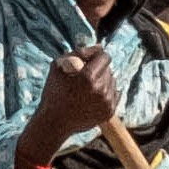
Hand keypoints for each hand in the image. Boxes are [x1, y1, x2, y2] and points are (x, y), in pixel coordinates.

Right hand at [26, 44, 128, 166]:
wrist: (54, 122)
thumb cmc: (53, 91)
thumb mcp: (59, 65)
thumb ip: (79, 52)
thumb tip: (100, 47)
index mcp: (89, 77)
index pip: (104, 57)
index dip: (95, 56)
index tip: (87, 61)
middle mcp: (101, 90)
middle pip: (108, 69)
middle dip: (97, 70)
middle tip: (83, 78)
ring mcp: (107, 102)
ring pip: (112, 81)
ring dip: (102, 81)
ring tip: (86, 89)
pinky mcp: (109, 112)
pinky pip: (114, 94)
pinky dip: (105, 93)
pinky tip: (92, 98)